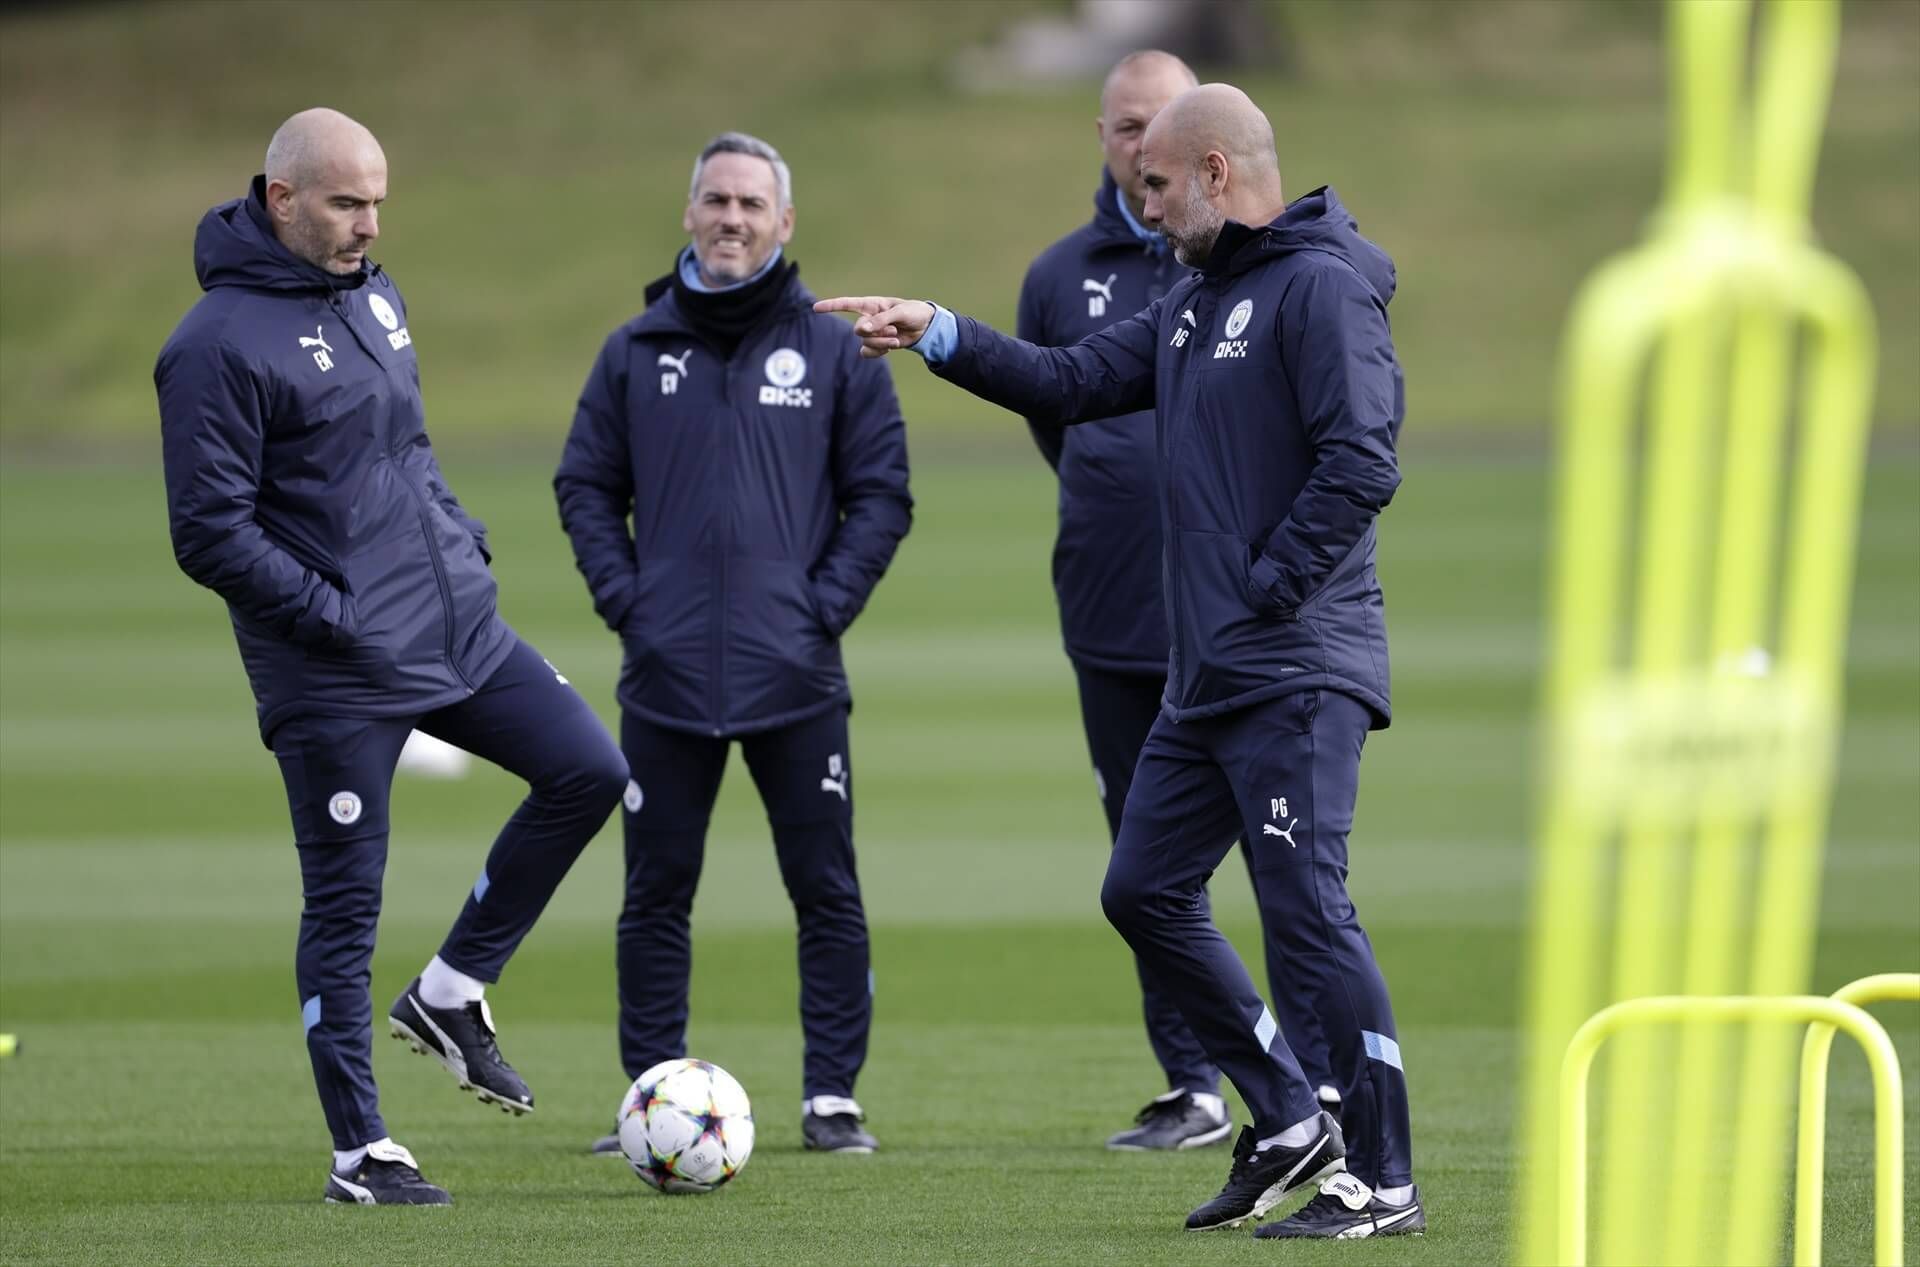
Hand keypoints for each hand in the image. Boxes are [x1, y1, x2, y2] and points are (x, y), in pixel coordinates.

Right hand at [813, 296, 935, 358]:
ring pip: (865, 343)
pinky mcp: (876, 345)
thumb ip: (881, 320)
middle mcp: (868, 318)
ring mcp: (871, 333)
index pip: (846, 304)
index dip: (830, 306)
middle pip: (859, 330)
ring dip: (882, 343)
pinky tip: (891, 347)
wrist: (924, 326)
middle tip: (894, 330)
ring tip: (896, 338)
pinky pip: (868, 353)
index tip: (815, 307)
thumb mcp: (900, 312)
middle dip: (877, 334)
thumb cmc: (913, 312)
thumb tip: (862, 330)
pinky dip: (879, 352)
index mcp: (871, 305)